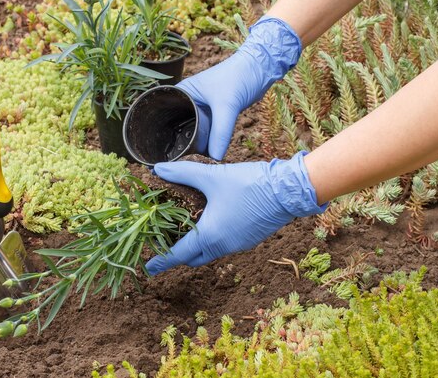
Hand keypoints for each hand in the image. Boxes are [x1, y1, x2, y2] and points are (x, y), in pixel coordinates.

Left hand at [146, 151, 326, 275]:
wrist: (289, 190)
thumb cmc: (249, 184)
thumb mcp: (212, 176)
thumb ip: (183, 172)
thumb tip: (157, 169)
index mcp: (210, 235)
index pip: (179, 254)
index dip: (162, 261)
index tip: (149, 268)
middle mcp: (224, 245)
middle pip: (194, 258)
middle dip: (177, 255)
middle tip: (164, 246)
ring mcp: (239, 245)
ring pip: (210, 252)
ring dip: (196, 247)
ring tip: (183, 232)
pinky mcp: (250, 239)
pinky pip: (224, 246)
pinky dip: (212, 240)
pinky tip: (210, 222)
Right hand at [177, 16, 301, 159]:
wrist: (261, 68)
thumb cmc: (240, 77)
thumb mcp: (227, 106)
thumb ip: (221, 132)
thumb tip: (215, 158)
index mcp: (182, 92)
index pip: (164, 114)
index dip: (162, 132)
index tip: (163, 151)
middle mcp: (188, 99)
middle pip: (177, 125)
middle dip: (178, 141)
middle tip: (177, 160)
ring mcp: (201, 106)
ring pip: (192, 129)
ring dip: (194, 141)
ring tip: (190, 159)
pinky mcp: (213, 113)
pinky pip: (205, 130)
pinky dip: (206, 139)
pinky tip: (206, 152)